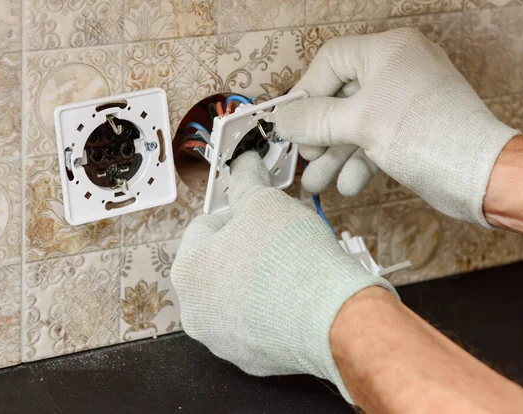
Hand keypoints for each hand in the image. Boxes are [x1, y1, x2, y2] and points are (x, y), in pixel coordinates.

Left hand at [171, 151, 397, 402]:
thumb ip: (247, 180)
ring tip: (289, 269)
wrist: (334, 319)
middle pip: (219, 262)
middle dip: (246, 246)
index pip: (204, 225)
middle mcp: (196, 310)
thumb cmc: (293, 262)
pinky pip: (257, 323)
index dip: (237, 211)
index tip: (260, 211)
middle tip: (277, 238)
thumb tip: (244, 163)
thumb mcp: (265, 203)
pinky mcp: (252, 359)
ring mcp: (222, 340)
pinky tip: (294, 297)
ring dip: (257, 279)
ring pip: (237, 295)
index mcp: (187, 270)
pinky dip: (271, 309)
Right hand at [275, 28, 519, 227]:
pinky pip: (371, 141)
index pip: (331, 61)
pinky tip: (349, 184)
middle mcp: (395, 71)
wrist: (477, 175)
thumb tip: (282, 119)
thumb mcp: (359, 124)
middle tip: (308, 154)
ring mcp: (402, 102)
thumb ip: (314, 120)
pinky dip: (358, 163)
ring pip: (353, 125)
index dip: (307, 91)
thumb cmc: (429, 134)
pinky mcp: (407, 130)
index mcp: (387, 52)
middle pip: (339, 98)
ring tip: (318, 182)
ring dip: (334, 156)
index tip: (293, 120)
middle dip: (320, 134)